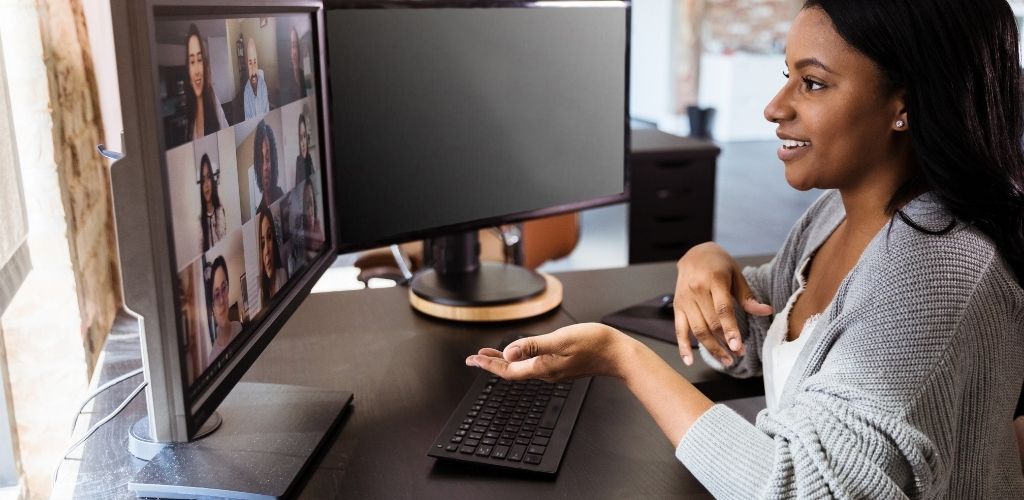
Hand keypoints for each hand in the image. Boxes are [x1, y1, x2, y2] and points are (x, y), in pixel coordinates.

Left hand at [465, 323, 635, 381]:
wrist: (619, 354)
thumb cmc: (594, 344)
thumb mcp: (560, 339)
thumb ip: (533, 346)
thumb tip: (508, 352)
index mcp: (543, 367)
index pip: (508, 370)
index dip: (489, 364)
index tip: (473, 359)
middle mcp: (546, 372)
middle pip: (512, 371)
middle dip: (492, 363)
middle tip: (474, 358)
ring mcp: (555, 371)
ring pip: (522, 368)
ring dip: (505, 361)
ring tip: (491, 354)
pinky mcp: (563, 366)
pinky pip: (534, 365)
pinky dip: (521, 359)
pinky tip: (521, 353)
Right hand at [674, 242, 772, 366]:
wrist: (694, 253)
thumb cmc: (718, 264)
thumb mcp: (736, 274)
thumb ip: (748, 296)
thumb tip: (766, 311)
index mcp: (714, 280)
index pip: (723, 309)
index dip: (730, 329)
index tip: (738, 346)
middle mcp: (696, 290)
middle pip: (710, 323)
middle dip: (724, 343)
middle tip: (738, 355)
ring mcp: (685, 299)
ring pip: (697, 330)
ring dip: (711, 348)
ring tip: (726, 361)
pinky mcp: (677, 306)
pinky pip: (679, 329)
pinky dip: (683, 347)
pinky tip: (689, 361)